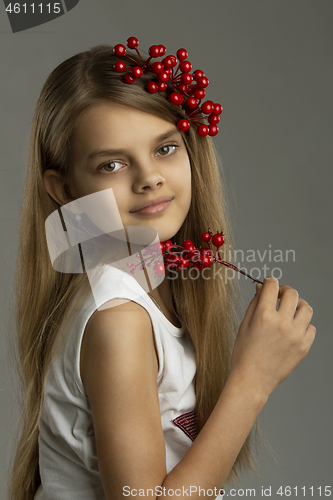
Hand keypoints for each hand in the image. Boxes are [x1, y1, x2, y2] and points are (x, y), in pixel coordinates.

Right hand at [230, 276, 315, 398]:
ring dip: (297, 305)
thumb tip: (261, 287)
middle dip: (284, 290)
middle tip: (279, 294)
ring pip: (306, 308)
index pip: (272, 286)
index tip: (269, 283)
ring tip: (289, 310)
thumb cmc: (244, 354)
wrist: (252, 380)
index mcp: (263, 316)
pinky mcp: (303, 347)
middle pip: (292, 293)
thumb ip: (254, 303)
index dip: (269, 281)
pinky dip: (303, 324)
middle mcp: (282, 323)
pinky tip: (293, 327)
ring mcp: (295, 335)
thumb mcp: (244, 324)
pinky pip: (311, 327)